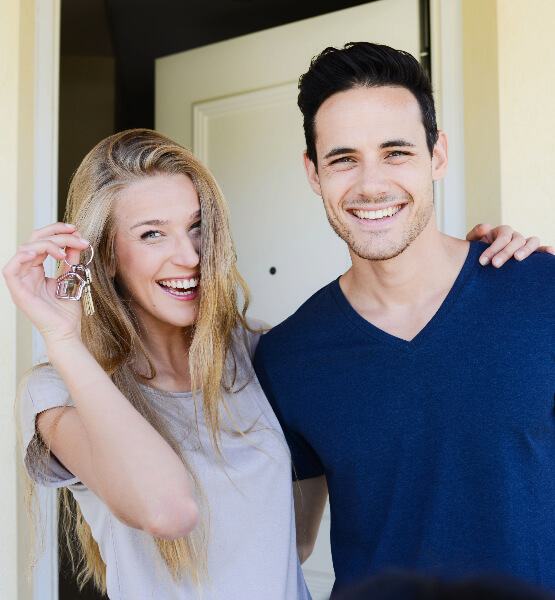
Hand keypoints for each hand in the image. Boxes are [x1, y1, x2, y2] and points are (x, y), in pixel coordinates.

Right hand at [3, 222, 91, 345]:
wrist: (66, 332)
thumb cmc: (67, 312)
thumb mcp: (71, 279)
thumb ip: (70, 261)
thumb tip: (76, 242)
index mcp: (36, 270)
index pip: (42, 241)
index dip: (58, 232)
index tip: (77, 231)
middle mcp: (27, 273)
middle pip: (34, 240)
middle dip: (56, 233)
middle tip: (76, 234)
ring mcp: (21, 282)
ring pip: (26, 250)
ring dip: (49, 244)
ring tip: (66, 251)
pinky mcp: (18, 291)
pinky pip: (10, 269)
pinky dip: (22, 257)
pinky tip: (38, 254)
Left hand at [466, 223, 553, 267]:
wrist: (481, 260)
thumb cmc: (477, 250)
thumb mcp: (473, 241)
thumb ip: (476, 233)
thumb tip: (487, 226)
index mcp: (502, 231)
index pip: (502, 237)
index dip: (492, 249)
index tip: (482, 261)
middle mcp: (515, 236)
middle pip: (516, 240)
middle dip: (505, 253)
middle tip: (495, 264)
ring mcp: (523, 244)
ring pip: (531, 242)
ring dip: (526, 250)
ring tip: (517, 259)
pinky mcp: (529, 253)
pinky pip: (540, 249)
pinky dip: (546, 250)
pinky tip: (551, 253)